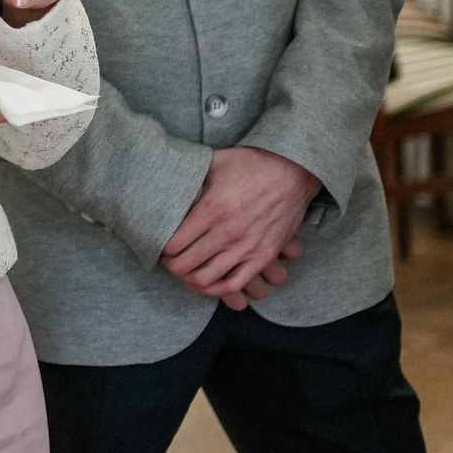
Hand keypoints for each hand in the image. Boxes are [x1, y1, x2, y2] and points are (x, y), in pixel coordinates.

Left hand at [160, 146, 321, 308]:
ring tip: (183, 272)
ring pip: (206, 279)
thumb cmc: (252, 164)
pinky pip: (234, 284)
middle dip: (170, 266)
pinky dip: (216, 290)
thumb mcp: (215, 162)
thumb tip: (168, 184)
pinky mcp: (264, 257)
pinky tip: (206, 284)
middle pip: (185, 265)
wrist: (295, 172)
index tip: (158, 244)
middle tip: (167, 260)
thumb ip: (191, 177)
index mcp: (212, 210)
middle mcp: (228, 233)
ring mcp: (247, 248)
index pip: (172, 244)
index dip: (159, 248)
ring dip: (188, 280)